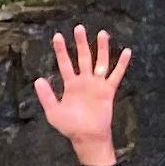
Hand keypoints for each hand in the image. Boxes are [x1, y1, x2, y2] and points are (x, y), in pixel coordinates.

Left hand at [32, 25, 133, 165]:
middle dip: (81, 43)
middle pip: (83, 57)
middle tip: (79, 28)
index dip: (61, 50)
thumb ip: (46, 96)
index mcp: (70, 84)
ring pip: (100, 62)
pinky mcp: (108, 90)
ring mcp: (97, 84)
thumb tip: (38, 80)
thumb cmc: (70, 126)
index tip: (57, 36)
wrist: (87, 137)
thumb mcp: (53, 112)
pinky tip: (126, 51)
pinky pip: (116, 75)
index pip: (65, 63)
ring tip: (102, 34)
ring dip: (102, 48)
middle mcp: (84, 81)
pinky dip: (122, 64)